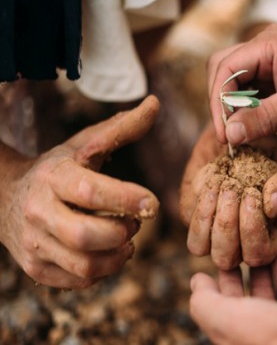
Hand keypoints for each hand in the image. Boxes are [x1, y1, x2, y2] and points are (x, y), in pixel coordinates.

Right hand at [0, 95, 159, 288]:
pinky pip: (78, 280)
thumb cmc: (59, 169)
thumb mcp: (85, 145)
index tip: (152, 204)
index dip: (127, 199)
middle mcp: (39, 211)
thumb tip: (155, 103)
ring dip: (117, 256)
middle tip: (135, 223)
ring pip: (85, 265)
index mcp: (55, 176)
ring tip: (125, 239)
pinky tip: (108, 253)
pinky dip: (103, 271)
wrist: (9, 198)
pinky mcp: (36, 266)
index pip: (91, 191)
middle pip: (87, 235)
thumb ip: (122, 128)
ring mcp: (34, 243)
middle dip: (122, 232)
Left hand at [180, 123, 276, 268]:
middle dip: (227, 224)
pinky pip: (188, 216)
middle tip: (233, 188)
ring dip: (208, 215)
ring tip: (222, 183)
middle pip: (225, 259)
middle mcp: (236, 238)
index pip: (258, 256)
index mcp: (265, 235)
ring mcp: (209, 227)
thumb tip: (272, 206)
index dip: (252, 230)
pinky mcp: (191, 212)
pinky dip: (200, 195)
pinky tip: (213, 175)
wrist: (236, 132)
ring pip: (198, 247)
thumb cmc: (267, 152)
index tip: (251, 194)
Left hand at [190, 249, 276, 344]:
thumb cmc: (264, 338)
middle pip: (259, 296)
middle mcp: (266, 331)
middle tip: (255, 249)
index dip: (228, 278)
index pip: (230, 300)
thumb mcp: (222, 316)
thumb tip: (196, 281)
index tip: (230, 255)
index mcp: (240, 330)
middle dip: (256, 271)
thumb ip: (204, 300)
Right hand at [208, 23, 276, 143]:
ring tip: (236, 131)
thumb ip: (263, 118)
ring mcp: (265, 64)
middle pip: (222, 71)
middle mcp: (262, 50)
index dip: (219, 101)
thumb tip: (231, 134)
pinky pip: (244, 92)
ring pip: (231, 82)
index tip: (224, 132)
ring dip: (229, 107)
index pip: (227, 68)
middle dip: (220, 102)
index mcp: (268, 45)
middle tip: (227, 131)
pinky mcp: (269, 79)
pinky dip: (241, 110)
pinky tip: (247, 125)